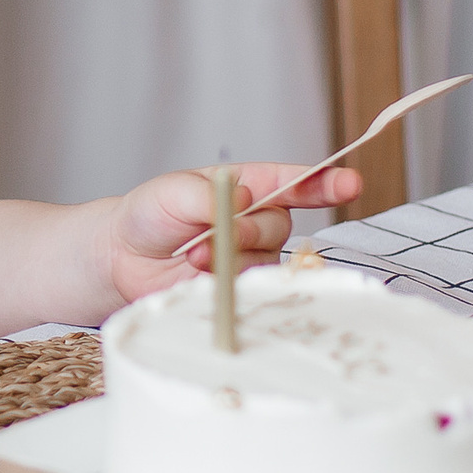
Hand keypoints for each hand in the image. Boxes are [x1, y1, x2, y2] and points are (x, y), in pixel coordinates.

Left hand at [99, 164, 361, 304]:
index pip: (296, 183)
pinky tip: (197, 276)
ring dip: (226, 260)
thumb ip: (209, 195)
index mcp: (249, 187)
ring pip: (263, 260)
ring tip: (189, 256)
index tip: (350, 183)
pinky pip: (249, 288)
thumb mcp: (172, 192)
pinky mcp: (240, 289)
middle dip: (247, 231)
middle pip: (279, 226)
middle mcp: (258, 221)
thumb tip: (246, 199)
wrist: (122, 258)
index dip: (325, 183)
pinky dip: (224, 284)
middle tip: (206, 236)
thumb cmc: (150, 214)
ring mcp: (251, 257)